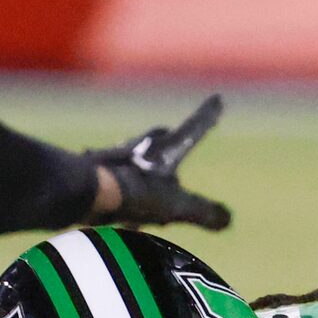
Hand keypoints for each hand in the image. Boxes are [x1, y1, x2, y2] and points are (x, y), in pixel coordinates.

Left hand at [94, 96, 231, 230]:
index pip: (196, 128)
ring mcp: (120, 154)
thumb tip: (227, 219)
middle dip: (170, 140)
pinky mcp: (100, 168)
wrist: (90, 190)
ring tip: (148, 186)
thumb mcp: (177, 206)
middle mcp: (144, 144)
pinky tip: (121, 204)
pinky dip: (126, 185)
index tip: (218, 98)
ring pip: (138, 155)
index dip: (208, 116)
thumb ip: (204, 212)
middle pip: (162, 138)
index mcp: (168, 149)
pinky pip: (119, 174)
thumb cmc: (136, 193)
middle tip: (174, 140)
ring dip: (146, 166)